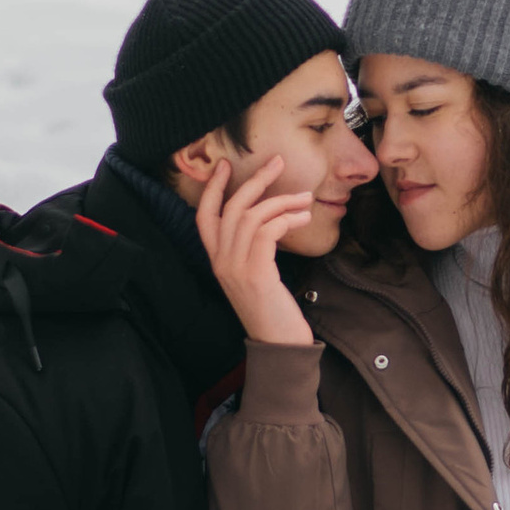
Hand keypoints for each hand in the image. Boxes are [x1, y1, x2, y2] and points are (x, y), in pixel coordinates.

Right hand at [193, 146, 318, 347]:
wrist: (279, 346)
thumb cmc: (273, 310)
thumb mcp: (256, 275)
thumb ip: (253, 249)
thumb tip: (271, 218)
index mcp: (217, 260)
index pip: (204, 216)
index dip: (212, 188)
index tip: (224, 165)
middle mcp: (221, 262)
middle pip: (231, 208)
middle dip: (255, 180)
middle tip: (277, 162)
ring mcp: (236, 268)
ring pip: (252, 216)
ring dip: (282, 200)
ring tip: (306, 198)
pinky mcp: (256, 274)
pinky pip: (267, 231)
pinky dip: (286, 218)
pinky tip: (303, 218)